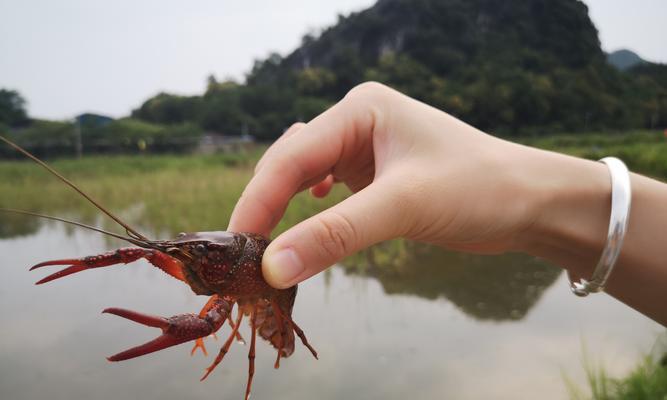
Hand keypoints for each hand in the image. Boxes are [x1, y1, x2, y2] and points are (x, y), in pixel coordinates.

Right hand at [228, 82, 547, 287]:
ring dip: (283, 208)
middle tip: (245, 257)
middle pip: (290, 164)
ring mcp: (365, 146)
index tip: (236, 248)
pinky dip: (310, 208)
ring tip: (266, 244)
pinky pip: (326, 186)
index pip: (290, 156)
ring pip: (304, 175)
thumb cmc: (478, 189)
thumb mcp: (402, 208)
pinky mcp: (375, 172)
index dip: (257, 202)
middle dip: (265, 207)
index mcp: (359, 109)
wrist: (530, 201)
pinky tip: (311, 214)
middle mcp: (357, 120)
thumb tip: (273, 269)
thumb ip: (335, 236)